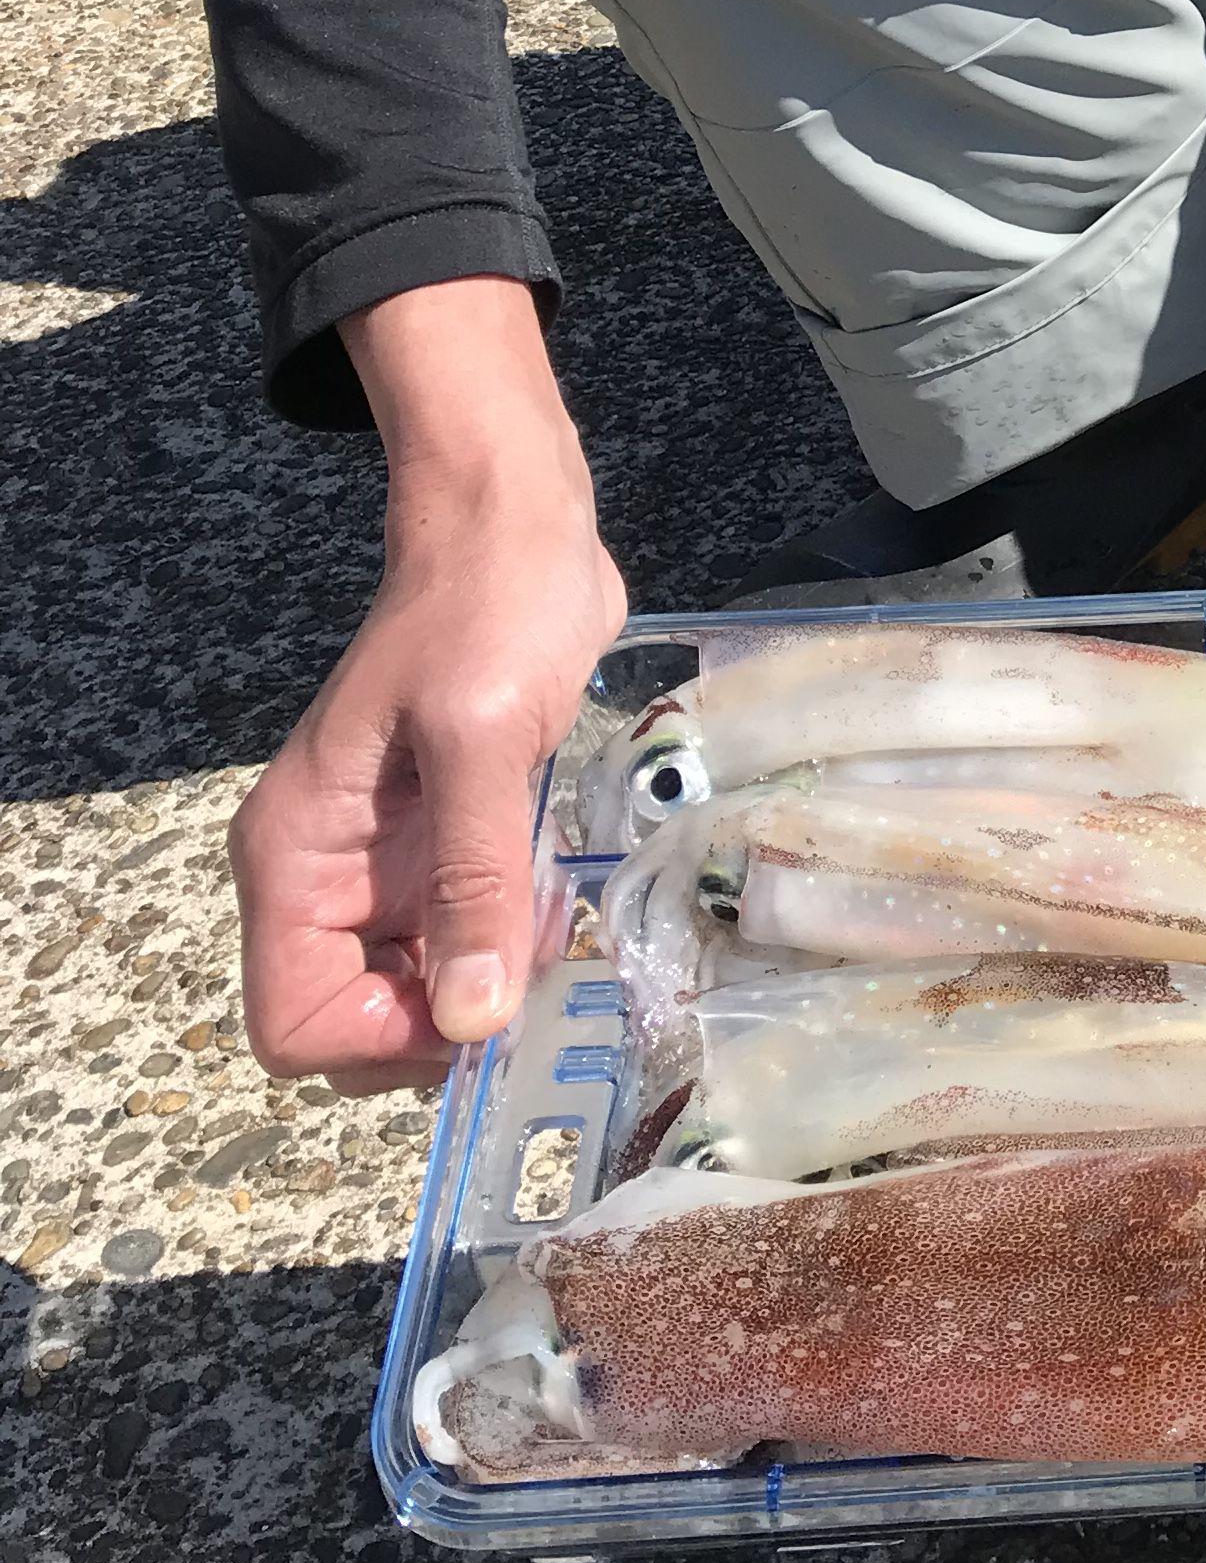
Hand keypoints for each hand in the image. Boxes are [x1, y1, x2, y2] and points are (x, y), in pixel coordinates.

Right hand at [228, 278, 623, 1090]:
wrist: (518, 525)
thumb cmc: (488, 611)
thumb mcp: (484, 741)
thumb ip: (474, 880)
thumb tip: (471, 1021)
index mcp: (297, 856)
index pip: (294, 1023)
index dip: (383, 1037)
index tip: (477, 995)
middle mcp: (328, 875)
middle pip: (355, 1022)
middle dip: (442, 1017)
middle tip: (528, 962)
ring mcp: (386, 864)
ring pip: (415, 990)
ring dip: (485, 982)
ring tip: (550, 927)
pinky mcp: (444, 844)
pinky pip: (461, 937)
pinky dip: (507, 940)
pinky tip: (554, 900)